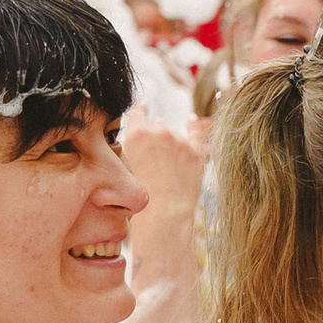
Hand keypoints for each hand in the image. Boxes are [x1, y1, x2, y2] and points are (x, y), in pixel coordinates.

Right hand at [121, 111, 208, 228]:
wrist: (164, 212)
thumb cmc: (140, 196)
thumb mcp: (126, 167)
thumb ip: (132, 147)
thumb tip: (140, 136)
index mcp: (136, 134)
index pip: (137, 113)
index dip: (140, 111)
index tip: (142, 109)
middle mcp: (159, 132)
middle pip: (157, 125)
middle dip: (155, 135)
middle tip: (153, 154)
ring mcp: (180, 141)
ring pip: (174, 134)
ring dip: (171, 142)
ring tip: (167, 163)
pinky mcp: (196, 151)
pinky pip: (196, 133)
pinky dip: (193, 126)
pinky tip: (191, 120)